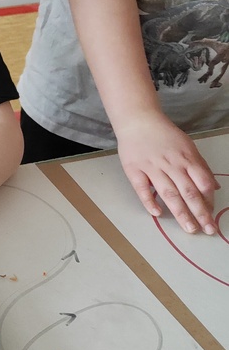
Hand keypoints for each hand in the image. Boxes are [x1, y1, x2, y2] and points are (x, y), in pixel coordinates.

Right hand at [115, 112, 218, 233]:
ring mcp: (152, 167)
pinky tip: (157, 213)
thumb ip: (200, 167)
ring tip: (189, 228)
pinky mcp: (134, 169)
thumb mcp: (187, 146)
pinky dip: (149, 202)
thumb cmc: (163, 134)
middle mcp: (171, 164)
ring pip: (169, 193)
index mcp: (186, 158)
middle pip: (189, 192)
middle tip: (208, 229)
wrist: (138, 120)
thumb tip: (215, 186)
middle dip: (200, 213)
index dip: (209, 201)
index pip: (203, 183)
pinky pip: (142, 189)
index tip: (212, 215)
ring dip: (181, 213)